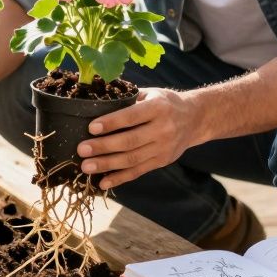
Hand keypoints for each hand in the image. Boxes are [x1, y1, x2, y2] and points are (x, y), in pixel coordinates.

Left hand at [76, 87, 197, 189]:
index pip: (132, 116)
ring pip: (132, 159)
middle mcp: (163, 129)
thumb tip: (96, 99)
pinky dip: (119, 178)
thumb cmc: (165, 102)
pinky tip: (103, 182)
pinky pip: (138, 171)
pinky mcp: (161, 161)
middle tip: (82, 150)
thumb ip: (128, 98)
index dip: (111, 123)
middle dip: (103, 147)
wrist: (195, 119)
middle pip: (130, 141)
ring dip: (107, 165)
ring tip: (86, 167)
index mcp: (158, 108)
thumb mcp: (151, 93)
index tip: (91, 127)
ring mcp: (163, 148)